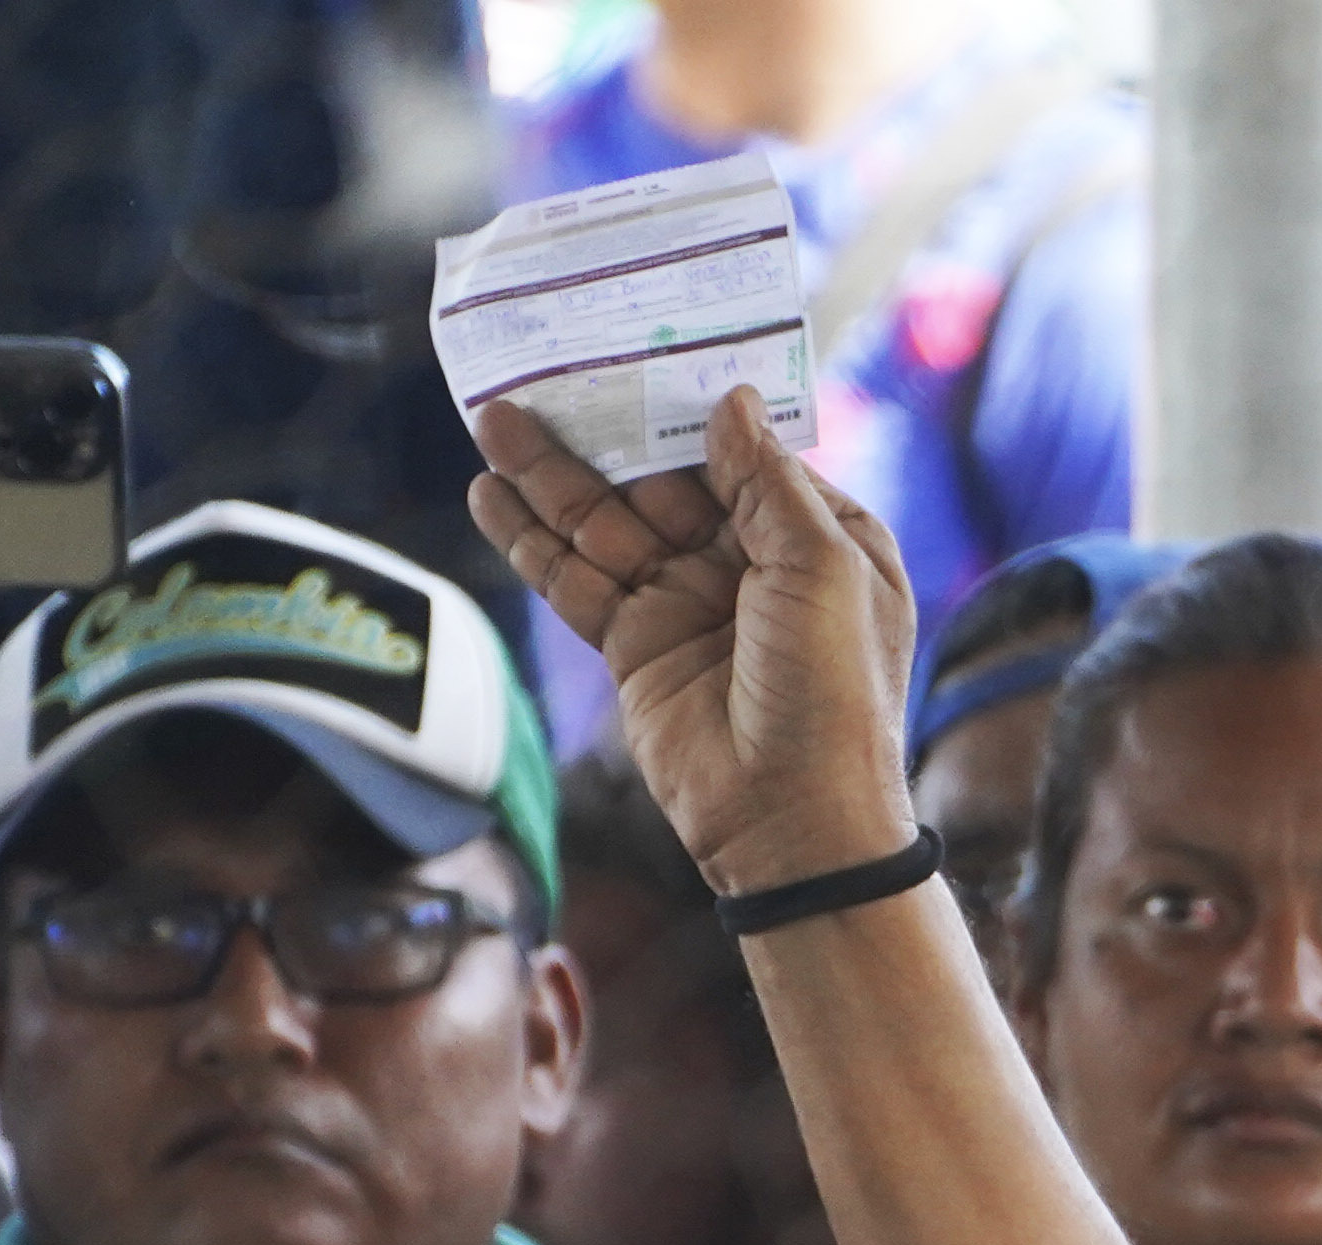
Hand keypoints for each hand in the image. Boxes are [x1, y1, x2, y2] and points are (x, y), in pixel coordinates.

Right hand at [467, 389, 921, 896]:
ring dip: (549, 473)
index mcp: (820, 540)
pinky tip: (488, 495)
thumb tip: (728, 402)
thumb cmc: (832, 694)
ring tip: (491, 416)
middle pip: (662, 477)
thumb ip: (769, 483)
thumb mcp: (822, 569)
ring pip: (606, 521)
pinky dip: (531, 539)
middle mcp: (752, 566)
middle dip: (604, 426)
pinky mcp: (636, 648)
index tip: (637, 345)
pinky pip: (576, 579)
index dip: (690, 404)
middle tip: (540, 367)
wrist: (794, 822)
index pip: (746, 453)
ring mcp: (688, 604)